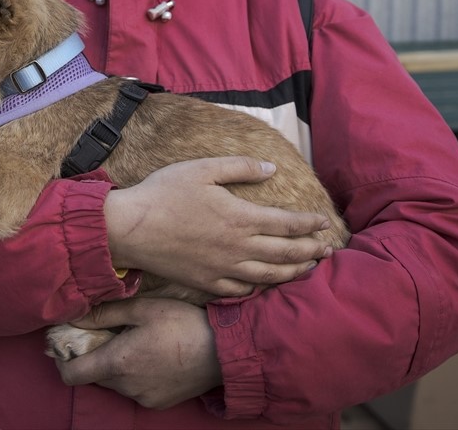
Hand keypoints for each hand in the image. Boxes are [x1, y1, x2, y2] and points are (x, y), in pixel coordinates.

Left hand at [54, 298, 220, 408]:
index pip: (71, 374)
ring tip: (133, 342)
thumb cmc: (182, 324)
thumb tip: (75, 317)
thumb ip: (105, 313)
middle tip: (104, 334)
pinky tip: (151, 356)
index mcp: (117, 362)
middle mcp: (126, 387)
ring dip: (115, 366)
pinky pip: (134, 390)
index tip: (65, 344)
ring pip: (115, 383)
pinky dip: (134, 375)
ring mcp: (143, 398)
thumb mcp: (143, 308)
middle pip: (93, 376)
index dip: (62, 360)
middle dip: (92, 357)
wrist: (223, 351)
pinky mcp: (158, 403)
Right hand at [104, 156, 332, 296]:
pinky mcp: (206, 282)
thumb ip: (240, 168)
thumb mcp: (202, 169)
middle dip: (310, 251)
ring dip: (293, 272)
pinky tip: (266, 285)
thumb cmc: (164, 193)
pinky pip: (242, 290)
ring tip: (308, 269)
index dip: (309, 224)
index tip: (324, 223)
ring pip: (269, 275)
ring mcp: (223, 268)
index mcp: (240, 218)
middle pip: (285, 253)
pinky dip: (260, 289)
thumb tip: (272, 168)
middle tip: (327, 250)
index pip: (287, 224)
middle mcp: (238, 247)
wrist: (130, 228)